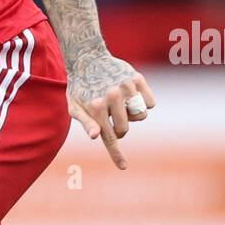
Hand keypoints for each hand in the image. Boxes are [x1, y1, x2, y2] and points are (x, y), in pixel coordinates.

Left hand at [67, 46, 154, 169]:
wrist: (88, 57)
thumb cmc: (80, 86)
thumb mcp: (74, 106)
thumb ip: (85, 122)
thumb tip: (95, 137)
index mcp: (95, 107)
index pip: (109, 137)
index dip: (116, 154)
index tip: (123, 167)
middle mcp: (111, 97)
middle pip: (125, 129)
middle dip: (120, 128)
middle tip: (111, 118)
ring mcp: (126, 87)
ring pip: (141, 116)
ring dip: (132, 115)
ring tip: (120, 104)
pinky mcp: (137, 79)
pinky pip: (150, 103)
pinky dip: (144, 103)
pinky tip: (131, 96)